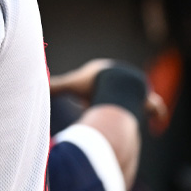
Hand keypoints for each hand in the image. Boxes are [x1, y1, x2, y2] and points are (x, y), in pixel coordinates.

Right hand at [50, 59, 168, 130]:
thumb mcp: (72, 84)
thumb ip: (55, 87)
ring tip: (126, 111)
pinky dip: (153, 113)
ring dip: (129, 103)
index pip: (96, 79)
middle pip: (113, 87)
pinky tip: (154, 120)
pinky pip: (153, 107)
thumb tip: (36, 86)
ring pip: (133, 96)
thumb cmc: (94, 84)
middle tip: (101, 105)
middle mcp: (121, 76)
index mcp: (104, 70)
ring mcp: (134, 88)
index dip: (90, 88)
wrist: (118, 86)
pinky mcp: (146, 100)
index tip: (85, 98)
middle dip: (108, 95)